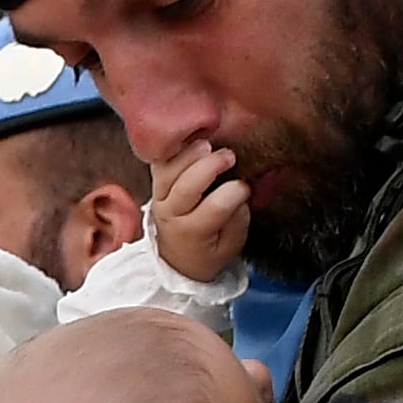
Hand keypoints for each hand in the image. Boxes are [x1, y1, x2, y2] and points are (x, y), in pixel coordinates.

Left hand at [152, 140, 250, 281]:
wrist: (176, 260)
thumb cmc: (207, 252)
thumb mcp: (230, 247)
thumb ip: (238, 221)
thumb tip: (243, 194)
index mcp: (193, 232)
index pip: (216, 207)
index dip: (236, 191)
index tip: (247, 187)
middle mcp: (171, 214)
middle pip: (188, 185)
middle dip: (211, 166)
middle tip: (230, 156)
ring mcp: (159, 198)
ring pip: (169, 171)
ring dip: (189, 154)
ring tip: (208, 145)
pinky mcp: (155, 186)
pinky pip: (159, 163)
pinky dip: (173, 150)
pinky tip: (192, 142)